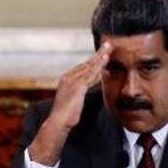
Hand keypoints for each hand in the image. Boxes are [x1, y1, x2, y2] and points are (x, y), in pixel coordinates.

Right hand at [27, 42, 110, 164]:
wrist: (58, 122)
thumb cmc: (66, 116)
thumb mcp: (73, 100)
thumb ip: (79, 92)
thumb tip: (86, 89)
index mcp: (66, 80)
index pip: (82, 67)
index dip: (94, 60)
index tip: (102, 54)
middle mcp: (68, 77)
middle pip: (86, 63)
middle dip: (98, 54)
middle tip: (108, 45)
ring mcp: (72, 81)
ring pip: (89, 66)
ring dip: (100, 56)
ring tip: (109, 48)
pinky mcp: (77, 86)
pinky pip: (91, 73)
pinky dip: (99, 65)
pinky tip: (106, 59)